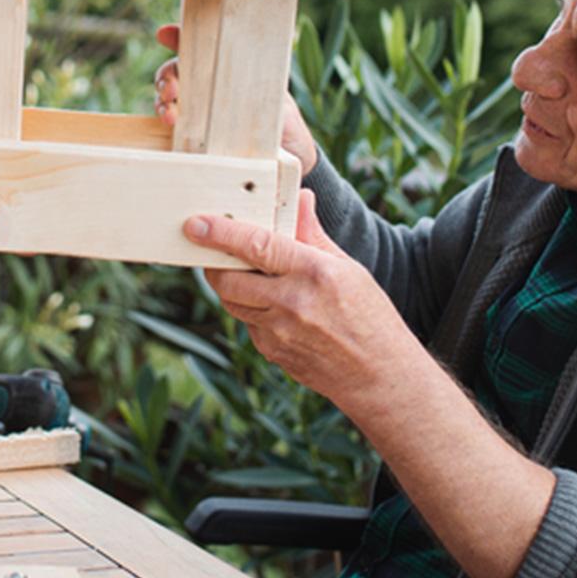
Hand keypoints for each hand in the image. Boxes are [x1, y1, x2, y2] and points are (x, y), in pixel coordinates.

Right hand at [154, 23, 316, 168]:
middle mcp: (207, 86)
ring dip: (162, 101)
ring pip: (169, 97)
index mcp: (226, 70)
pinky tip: (169, 123)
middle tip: (171, 90)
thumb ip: (264, 84)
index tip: (163, 34)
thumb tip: (255, 66)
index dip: (177, 37)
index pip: (198, 47)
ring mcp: (197, 110)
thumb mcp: (278, 97)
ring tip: (169, 115)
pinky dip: (164, 120)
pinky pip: (171, 123)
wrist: (290, 157)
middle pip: (176, 71)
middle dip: (167, 75)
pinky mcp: (192, 135)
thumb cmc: (284, 121)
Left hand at [185, 189, 415, 415]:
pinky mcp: (272, 353)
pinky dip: (251, 310)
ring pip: (231, 302)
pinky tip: (274, 307)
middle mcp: (292, 303)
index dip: (220, 233)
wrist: (380, 378)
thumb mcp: (348, 268)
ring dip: (232, 286)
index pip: (255, 246)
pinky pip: (247, 324)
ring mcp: (279, 332)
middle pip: (227, 278)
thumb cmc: (370, 317)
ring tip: (251, 275)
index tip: (196, 224)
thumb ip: (313, 234)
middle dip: (215, 262)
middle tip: (215, 250)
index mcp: (313, 273)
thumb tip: (300, 199)